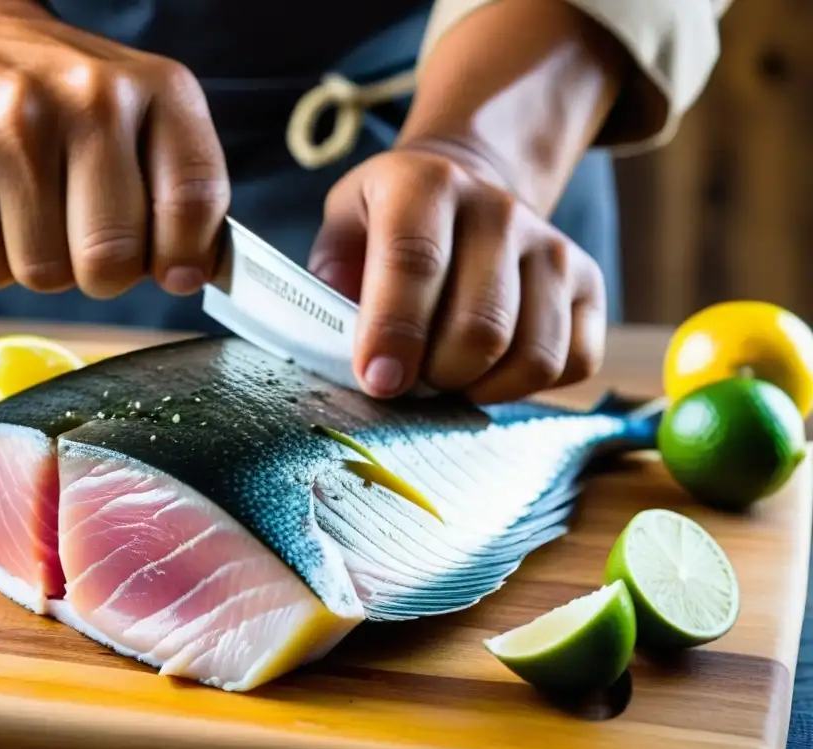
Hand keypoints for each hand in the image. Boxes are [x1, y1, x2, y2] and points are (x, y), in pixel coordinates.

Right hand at [0, 1, 229, 298]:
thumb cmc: (68, 100)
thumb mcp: (149, 117)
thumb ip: (186, 195)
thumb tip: (191, 276)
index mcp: (152, 89)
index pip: (191, 203)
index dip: (183, 257)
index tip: (172, 269)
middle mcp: (77, 99)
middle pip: (107, 262)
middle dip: (100, 271)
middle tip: (83, 236)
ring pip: (36, 275)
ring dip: (32, 262)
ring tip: (22, 204)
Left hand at [308, 142, 606, 403]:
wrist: (466, 192)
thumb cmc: (389, 226)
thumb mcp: (344, 229)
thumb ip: (332, 279)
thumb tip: (342, 340)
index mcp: (426, 184)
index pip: (415, 262)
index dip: (394, 332)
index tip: (378, 382)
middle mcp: (499, 209)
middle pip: (481, 327)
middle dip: (437, 375)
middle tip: (411, 377)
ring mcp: (554, 246)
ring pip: (532, 356)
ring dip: (481, 387)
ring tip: (447, 374)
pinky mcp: (590, 284)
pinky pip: (573, 363)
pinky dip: (526, 387)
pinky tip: (490, 370)